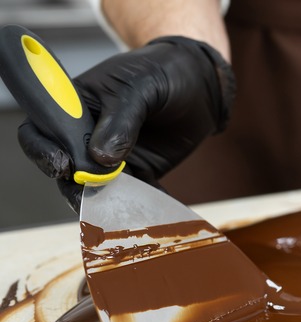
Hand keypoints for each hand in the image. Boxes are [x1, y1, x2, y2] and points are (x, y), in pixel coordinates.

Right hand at [17, 36, 234, 211]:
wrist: (200, 83)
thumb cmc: (161, 72)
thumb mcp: (139, 85)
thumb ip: (121, 118)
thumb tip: (101, 157)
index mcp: (74, 106)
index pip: (41, 131)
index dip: (42, 151)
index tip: (63, 164)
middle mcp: (86, 136)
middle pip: (66, 169)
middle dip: (75, 186)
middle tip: (94, 193)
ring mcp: (113, 158)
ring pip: (98, 188)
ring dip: (108, 201)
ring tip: (126, 206)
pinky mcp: (141, 171)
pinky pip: (135, 194)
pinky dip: (143, 205)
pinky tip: (156, 211)